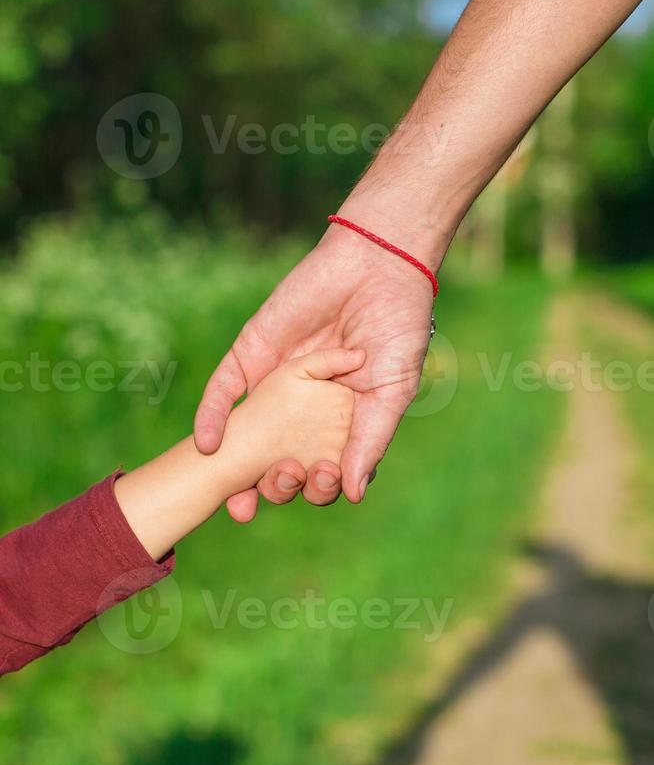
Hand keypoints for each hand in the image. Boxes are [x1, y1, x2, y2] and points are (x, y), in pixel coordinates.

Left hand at [194, 222, 433, 520]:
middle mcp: (302, 411)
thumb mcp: (391, 391)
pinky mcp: (252, 354)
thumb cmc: (397, 328)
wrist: (379, 266)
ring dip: (237, 468)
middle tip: (280, 485)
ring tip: (237, 498)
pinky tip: (208, 445)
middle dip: (276, 485)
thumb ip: (370, 440)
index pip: (321, 470)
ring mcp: (274, 384)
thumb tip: (353, 494)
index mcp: (339, 423)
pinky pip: (224, 391)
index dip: (316, 488)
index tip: (319, 486)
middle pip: (279, 461)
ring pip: (246, 436)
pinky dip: (212, 418)